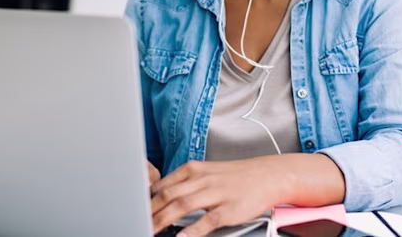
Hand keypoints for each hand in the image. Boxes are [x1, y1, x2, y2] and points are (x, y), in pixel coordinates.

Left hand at [150, 154, 345, 236]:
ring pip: (183, 205)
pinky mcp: (229, 208)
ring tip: (150, 231)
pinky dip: (192, 229)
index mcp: (194, 170)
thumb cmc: (235, 177)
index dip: (146, 200)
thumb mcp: (206, 173)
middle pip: (168, 195)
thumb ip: (183, 184)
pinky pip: (208, 220)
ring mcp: (216, 193)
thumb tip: (160, 197)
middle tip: (136, 223)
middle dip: (149, 211)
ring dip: (163, 220)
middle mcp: (203, 179)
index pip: (162, 185)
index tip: (134, 210)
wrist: (267, 175)